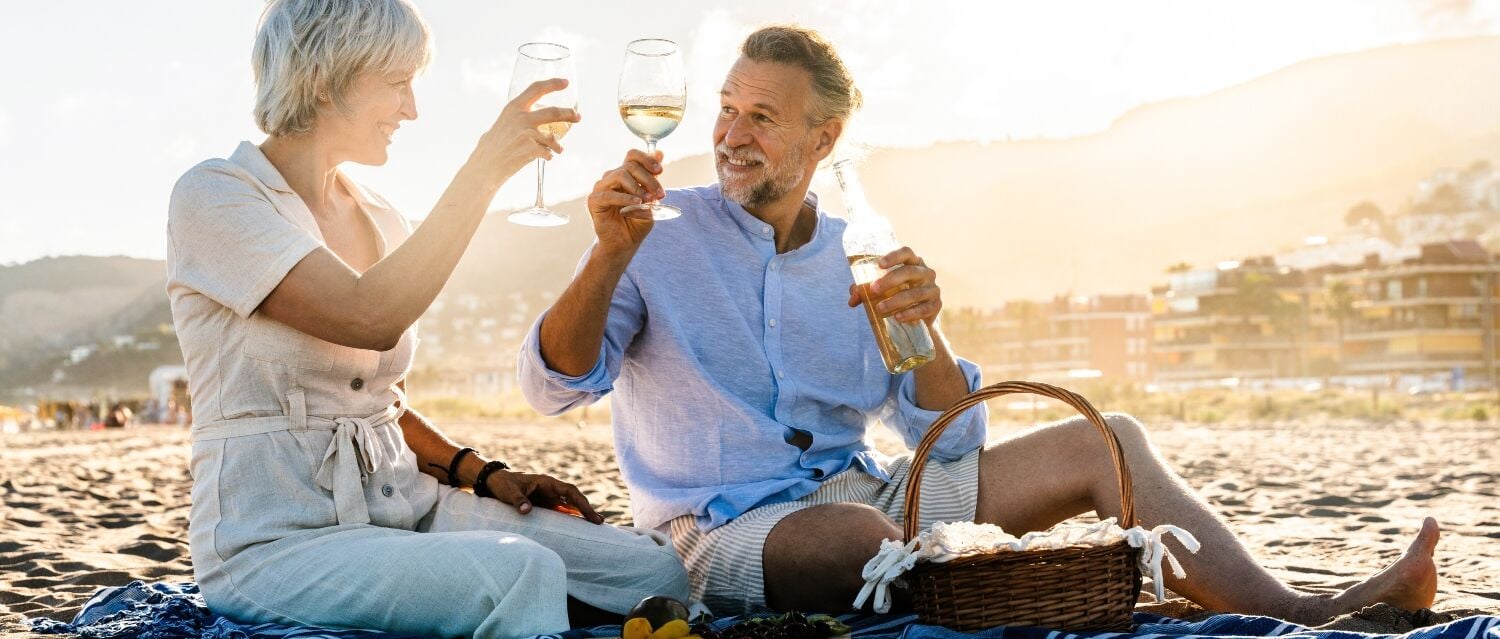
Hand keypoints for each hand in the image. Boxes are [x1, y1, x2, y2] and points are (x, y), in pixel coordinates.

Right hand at [478, 78, 580, 179]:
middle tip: (578, 117)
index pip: (536, 89)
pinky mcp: (531, 149)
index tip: (566, 82)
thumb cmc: (492, 146)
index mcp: (513, 107)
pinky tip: (546, 157)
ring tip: (559, 149)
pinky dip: (549, 155)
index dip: (553, 84)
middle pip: (553, 112)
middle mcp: (521, 117)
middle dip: (569, 114)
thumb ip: (517, 117)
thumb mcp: (503, 123)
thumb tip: (531, 115)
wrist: (486, 165)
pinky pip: (548, 152)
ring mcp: (526, 133)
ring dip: (558, 144)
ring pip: (553, 137)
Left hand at [482, 470, 604, 523]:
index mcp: (547, 482)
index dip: (581, 502)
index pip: (570, 491)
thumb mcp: (509, 492)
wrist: (495, 482)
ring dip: (581, 514)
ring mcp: (549, 497)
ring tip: (595, 524)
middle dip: (587, 509)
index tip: (589, 513)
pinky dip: (571, 517)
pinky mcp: (545, 504)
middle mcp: (551, 489)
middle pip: (574, 498)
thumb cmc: (503, 484)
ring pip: (570, 505)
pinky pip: (561, 511)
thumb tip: (527, 511)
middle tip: (599, 522)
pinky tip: (579, 526)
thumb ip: (519, 501)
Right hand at [586, 149, 663, 256]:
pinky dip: (625, 198)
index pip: (632, 156)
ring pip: (620, 175)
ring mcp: (601, 187)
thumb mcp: (650, 199)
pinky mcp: (594, 200)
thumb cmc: (637, 221)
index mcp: (625, 174)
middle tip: (659, 194)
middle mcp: (612, 178)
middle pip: (630, 166)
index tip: (660, 171)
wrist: (625, 243)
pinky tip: (637, 203)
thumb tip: (660, 152)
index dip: (647, 159)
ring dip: (637, 187)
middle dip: (648, 179)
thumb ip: (653, 178)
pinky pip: (609, 194)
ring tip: (648, 200)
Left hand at [847, 246, 942, 325]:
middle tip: (874, 289)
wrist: (919, 316)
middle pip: (909, 271)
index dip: (893, 257)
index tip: (879, 264)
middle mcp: (926, 272)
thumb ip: (866, 291)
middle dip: (890, 280)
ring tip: (880, 308)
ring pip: (915, 293)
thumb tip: (852, 299)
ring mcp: (933, 289)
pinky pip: (923, 308)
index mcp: (913, 262)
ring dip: (896, 301)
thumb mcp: (882, 291)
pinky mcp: (936, 305)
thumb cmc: (897, 295)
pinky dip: (909, 313)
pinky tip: (897, 317)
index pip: (906, 252)